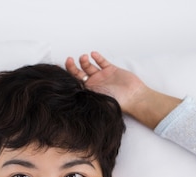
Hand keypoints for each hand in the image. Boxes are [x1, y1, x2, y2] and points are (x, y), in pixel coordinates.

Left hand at [65, 51, 181, 128]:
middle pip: (78, 74)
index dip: (67, 77)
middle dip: (72, 66)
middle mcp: (93, 84)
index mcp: (88, 92)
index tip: (62, 70)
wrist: (133, 97)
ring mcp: (101, 76)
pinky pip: (101, 62)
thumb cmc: (117, 102)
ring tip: (84, 57)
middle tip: (69, 60)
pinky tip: (93, 54)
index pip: (74, 83)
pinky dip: (97, 58)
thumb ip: (86, 95)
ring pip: (89, 66)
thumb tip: (70, 95)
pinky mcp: (110, 70)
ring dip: (84, 61)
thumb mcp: (97, 101)